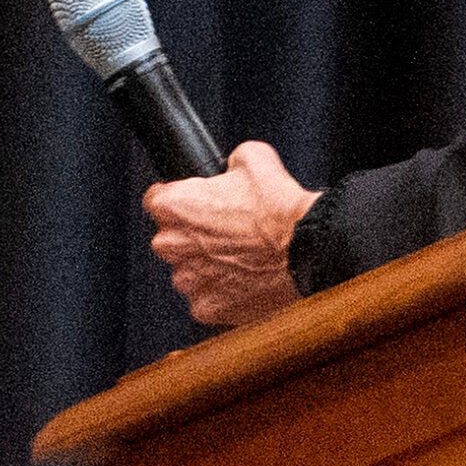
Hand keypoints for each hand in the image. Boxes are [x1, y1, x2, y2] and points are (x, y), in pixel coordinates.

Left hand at [144, 141, 318, 327]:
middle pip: (172, 238)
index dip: (181, 197)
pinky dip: (224, 291)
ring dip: (209, 265)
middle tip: (230, 229)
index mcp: (174, 206)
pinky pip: (208, 298)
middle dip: (195, 235)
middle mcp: (171, 245)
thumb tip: (231, 166)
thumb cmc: (281, 208)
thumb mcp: (255, 157)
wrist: (308, 248)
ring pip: (190, 271)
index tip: (197, 202)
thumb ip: (229, 162)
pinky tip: (248, 277)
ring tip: (244, 256)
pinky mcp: (206, 308)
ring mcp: (187, 281)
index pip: (156, 199)